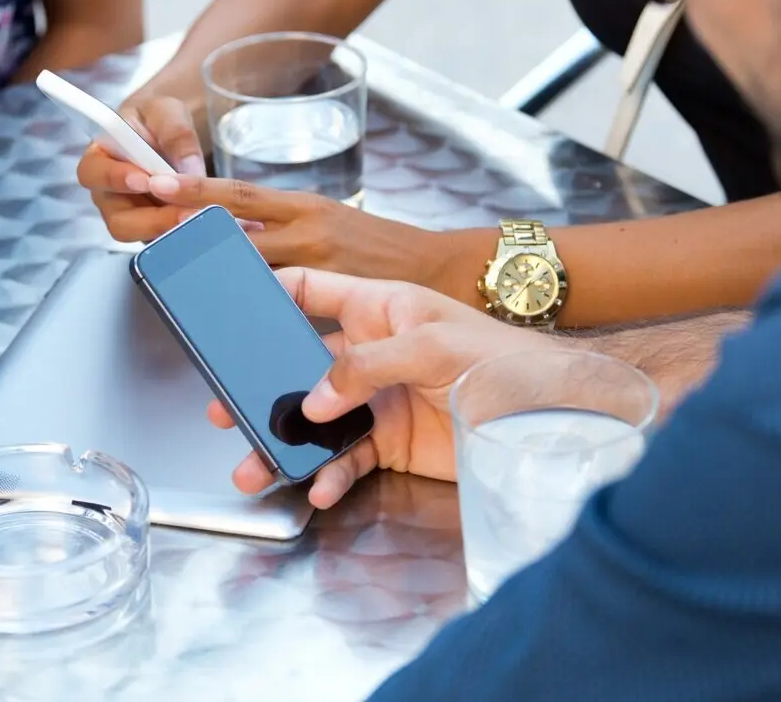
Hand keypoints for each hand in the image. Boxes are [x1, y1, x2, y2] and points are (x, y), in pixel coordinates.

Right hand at [76, 92, 207, 242]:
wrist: (172, 131)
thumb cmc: (158, 117)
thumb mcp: (167, 112)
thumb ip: (176, 135)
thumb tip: (189, 170)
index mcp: (100, 158)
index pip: (93, 174)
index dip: (114, 180)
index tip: (145, 180)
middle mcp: (109, 192)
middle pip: (117, 219)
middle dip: (151, 219)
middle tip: (184, 212)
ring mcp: (130, 214)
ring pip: (141, 235)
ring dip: (170, 230)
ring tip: (199, 219)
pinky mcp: (152, 227)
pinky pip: (163, 239)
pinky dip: (183, 234)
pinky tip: (206, 225)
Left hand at [142, 173, 480, 290]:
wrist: (443, 268)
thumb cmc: (382, 247)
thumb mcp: (331, 221)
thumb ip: (282, 227)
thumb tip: (228, 230)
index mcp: (306, 207)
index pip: (240, 194)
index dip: (196, 190)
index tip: (157, 184)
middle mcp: (309, 233)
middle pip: (236, 234)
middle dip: (189, 237)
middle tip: (145, 237)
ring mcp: (322, 268)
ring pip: (254, 272)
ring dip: (215, 277)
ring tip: (174, 282)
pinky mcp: (336, 302)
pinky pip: (288, 312)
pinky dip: (259, 316)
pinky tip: (234, 329)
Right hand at [208, 267, 557, 507]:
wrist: (555, 415)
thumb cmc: (506, 358)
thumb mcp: (434, 344)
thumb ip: (368, 365)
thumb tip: (314, 400)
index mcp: (380, 308)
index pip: (313, 291)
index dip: (271, 295)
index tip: (230, 311)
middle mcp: (372, 352)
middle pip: (299, 366)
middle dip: (260, 389)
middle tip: (225, 409)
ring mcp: (379, 400)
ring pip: (316, 422)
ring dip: (285, 445)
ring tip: (253, 467)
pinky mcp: (392, 443)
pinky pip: (348, 459)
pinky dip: (330, 476)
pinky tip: (319, 488)